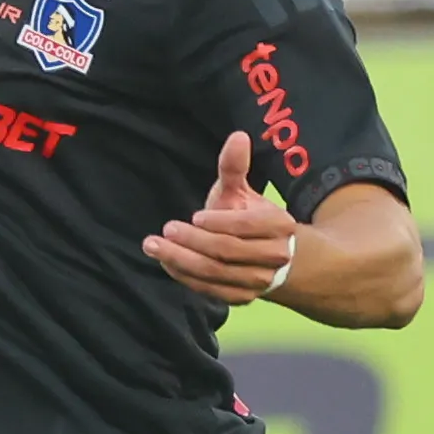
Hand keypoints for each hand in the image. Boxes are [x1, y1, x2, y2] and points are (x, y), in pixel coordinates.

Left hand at [144, 133, 298, 305]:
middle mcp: (274, 257)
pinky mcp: (242, 297)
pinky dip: (186, 276)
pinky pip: (210, 289)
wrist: (275, 259)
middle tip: (165, 230)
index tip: (194, 216)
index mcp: (279, 226)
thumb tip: (237, 136)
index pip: (245, 227)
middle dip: (192, 241)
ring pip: (215, 273)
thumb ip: (235, 167)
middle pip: (227, 251)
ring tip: (153, 246)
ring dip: (181, 260)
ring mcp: (259, 281)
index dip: (218, 222)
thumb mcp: (242, 191)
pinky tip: (167, 262)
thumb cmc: (252, 218)